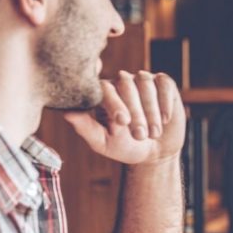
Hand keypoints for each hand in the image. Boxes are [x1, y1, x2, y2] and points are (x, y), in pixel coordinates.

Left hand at [63, 70, 185, 164]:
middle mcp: (122, 82)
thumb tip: (66, 112)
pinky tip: (165, 119)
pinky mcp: (163, 83)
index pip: (105, 89)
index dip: (114, 103)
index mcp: (103, 93)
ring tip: (154, 133)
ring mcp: (142, 80)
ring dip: (151, 111)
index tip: (122, 122)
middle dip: (136, 112)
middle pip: (126, 85)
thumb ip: (85, 127)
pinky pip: (164, 84)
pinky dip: (165, 102)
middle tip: (140, 135)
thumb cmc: (125, 146)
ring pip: (146, 84)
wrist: (155, 152)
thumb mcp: (103, 142)